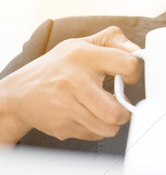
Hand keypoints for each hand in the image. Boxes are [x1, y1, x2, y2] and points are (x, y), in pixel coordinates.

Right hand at [0, 26, 140, 143]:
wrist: (20, 92)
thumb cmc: (58, 66)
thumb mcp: (81, 44)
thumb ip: (112, 40)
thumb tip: (135, 49)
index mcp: (83, 56)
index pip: (126, 65)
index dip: (134, 73)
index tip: (129, 77)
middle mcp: (74, 81)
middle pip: (116, 110)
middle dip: (126, 110)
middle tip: (122, 103)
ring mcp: (66, 106)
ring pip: (107, 127)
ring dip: (114, 122)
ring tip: (108, 111)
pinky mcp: (62, 126)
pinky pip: (94, 135)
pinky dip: (98, 129)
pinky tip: (91, 116)